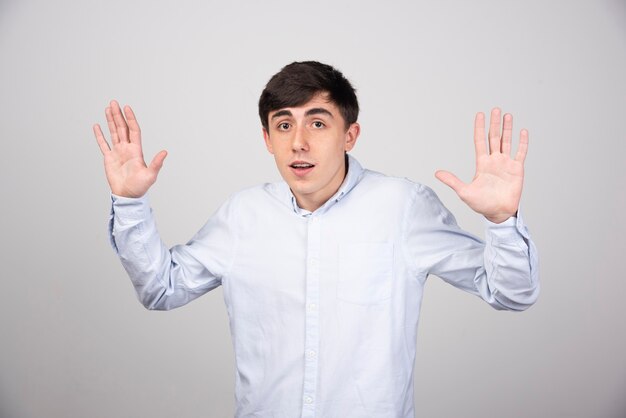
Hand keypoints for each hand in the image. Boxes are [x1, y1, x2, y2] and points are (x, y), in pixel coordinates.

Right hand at [93, 100, 166, 197]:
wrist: (128, 195)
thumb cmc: (140, 187)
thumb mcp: (151, 175)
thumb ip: (157, 163)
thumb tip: (165, 152)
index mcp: (136, 150)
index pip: (133, 130)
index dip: (130, 119)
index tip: (127, 108)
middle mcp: (127, 148)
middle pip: (122, 128)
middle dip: (118, 115)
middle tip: (114, 102)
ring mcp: (118, 152)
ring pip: (113, 133)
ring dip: (110, 121)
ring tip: (108, 108)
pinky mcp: (109, 158)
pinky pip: (103, 144)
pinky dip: (99, 135)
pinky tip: (97, 126)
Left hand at [435, 108, 527, 223]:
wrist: (498, 213)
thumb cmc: (481, 204)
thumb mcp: (464, 192)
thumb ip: (452, 181)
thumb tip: (436, 173)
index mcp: (482, 164)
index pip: (480, 141)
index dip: (479, 128)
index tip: (479, 114)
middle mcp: (494, 161)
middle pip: (494, 138)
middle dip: (494, 124)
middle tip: (495, 110)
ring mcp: (506, 164)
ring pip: (507, 142)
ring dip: (508, 129)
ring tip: (507, 115)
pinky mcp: (517, 169)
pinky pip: (520, 153)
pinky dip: (522, 143)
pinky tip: (523, 132)